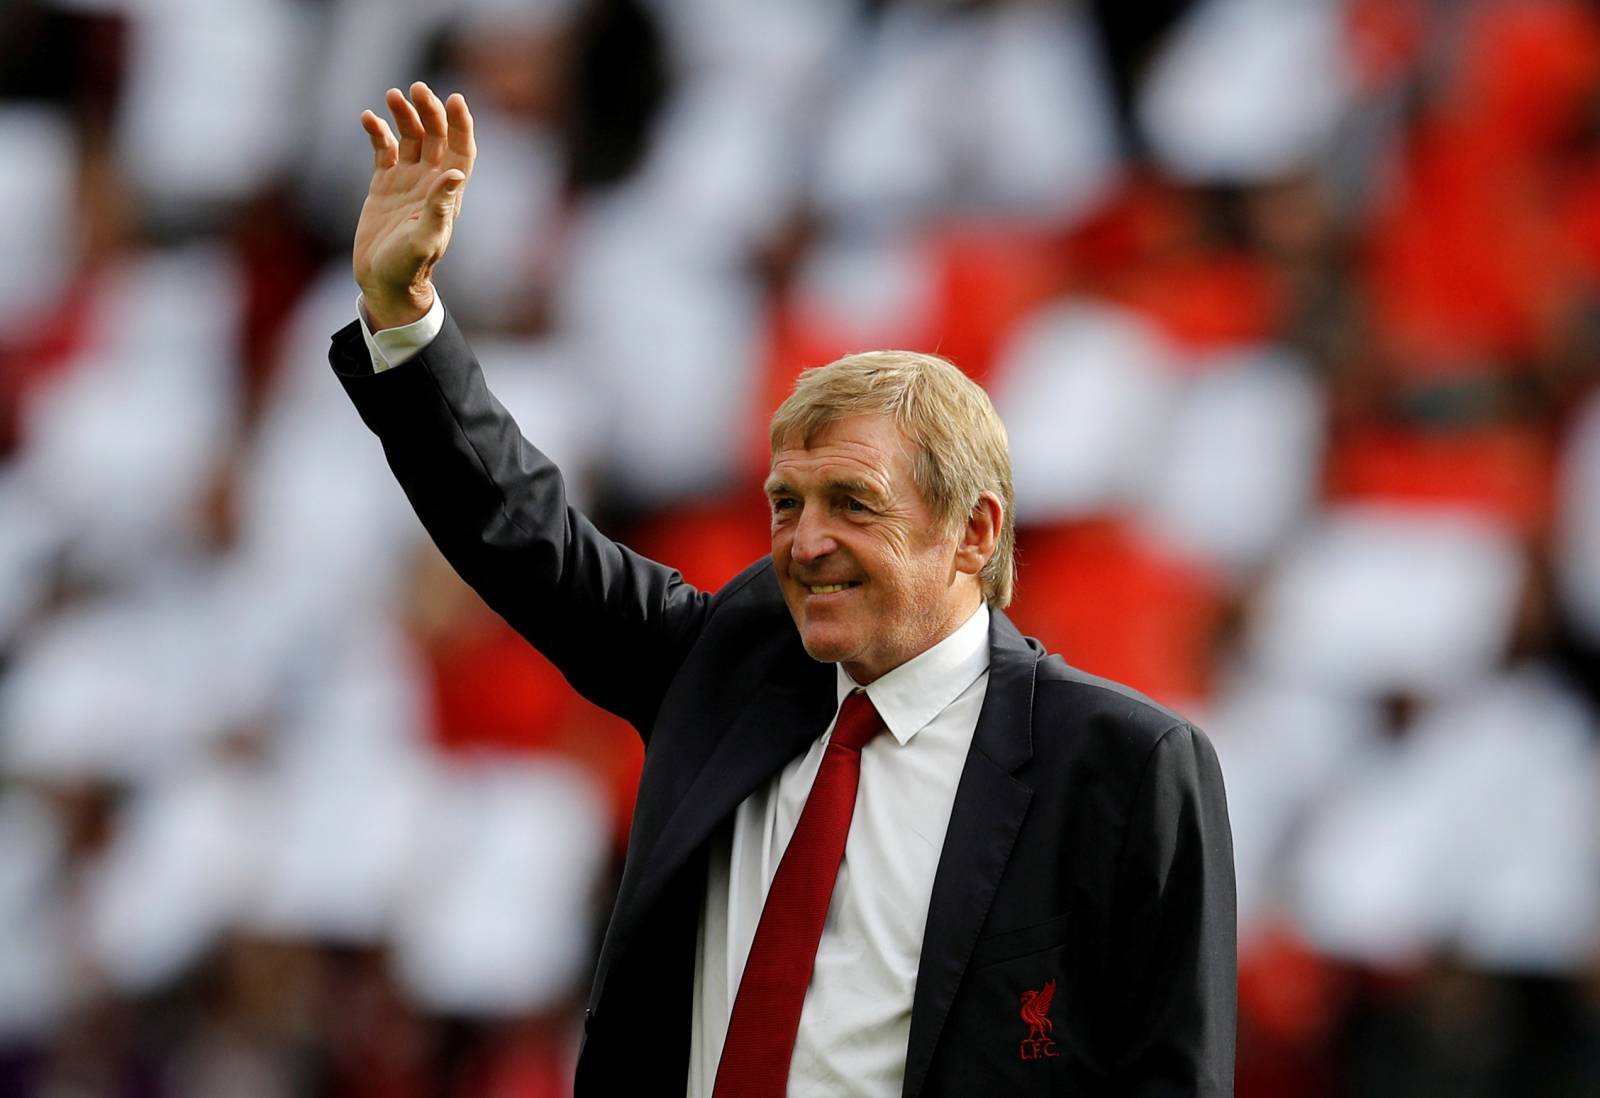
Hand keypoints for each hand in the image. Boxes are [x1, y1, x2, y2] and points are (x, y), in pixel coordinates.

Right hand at [354, 82, 475, 329]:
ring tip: (392, 96)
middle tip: (416, 89)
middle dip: (429, 111)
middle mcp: (429, 183)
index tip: (455, 99)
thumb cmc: (409, 268)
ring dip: (404, 116)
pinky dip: (377, 133)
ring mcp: (406, 182)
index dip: (461, 124)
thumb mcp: (426, 239)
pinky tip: (368, 118)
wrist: (384, 284)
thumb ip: (440, 207)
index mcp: (447, 194)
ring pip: (409, 138)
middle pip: (435, 137)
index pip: (461, 150)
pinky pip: (383, 150)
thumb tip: (456, 174)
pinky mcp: (382, 185)